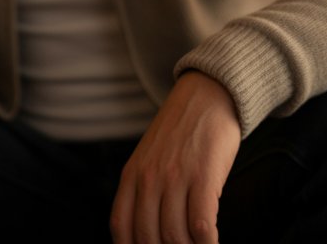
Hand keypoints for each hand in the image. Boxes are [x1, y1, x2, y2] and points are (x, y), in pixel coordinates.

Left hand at [110, 71, 240, 243]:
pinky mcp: (202, 176)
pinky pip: (201, 225)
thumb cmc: (180, 134)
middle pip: (148, 237)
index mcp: (131, 175)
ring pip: (174, 236)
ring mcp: (174, 177)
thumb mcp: (149, 158)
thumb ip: (143, 190)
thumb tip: (148, 231)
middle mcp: (148, 178)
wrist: (206, 97)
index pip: (121, 226)